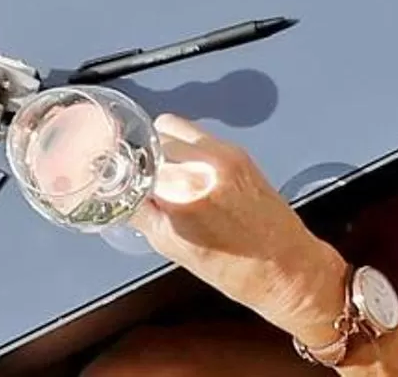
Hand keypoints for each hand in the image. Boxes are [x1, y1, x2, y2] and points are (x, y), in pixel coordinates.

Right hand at [136, 118, 346, 338]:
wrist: (286, 264)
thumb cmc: (235, 270)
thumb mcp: (174, 249)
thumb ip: (145, 215)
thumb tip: (121, 196)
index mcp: (185, 197)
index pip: (134, 167)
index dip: (120, 172)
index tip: (111, 178)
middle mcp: (203, 167)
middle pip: (151, 140)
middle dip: (140, 159)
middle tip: (137, 180)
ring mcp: (223, 153)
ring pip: (173, 129)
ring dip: (161, 148)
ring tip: (162, 176)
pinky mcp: (237, 150)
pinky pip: (197, 136)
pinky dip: (185, 149)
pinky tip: (186, 173)